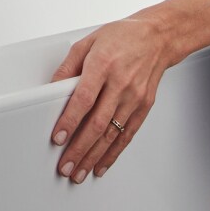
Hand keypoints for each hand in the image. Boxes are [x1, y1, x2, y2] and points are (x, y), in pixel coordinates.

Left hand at [49, 0, 209, 182]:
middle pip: (97, 123)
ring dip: (94, 157)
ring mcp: (135, 97)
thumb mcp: (87, 43)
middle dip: (79, 149)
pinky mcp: (144, 106)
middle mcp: (121, 84)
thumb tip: (50, 89)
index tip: (58, 138)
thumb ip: (67, 67)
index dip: (70, 121)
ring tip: (79, 173)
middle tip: (65, 167)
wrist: (158, 37)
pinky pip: (127, 134)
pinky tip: (101, 165)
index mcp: (103, 65)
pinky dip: (113, 153)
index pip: (84, 99)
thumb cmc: (122, 37)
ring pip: (112, 134)